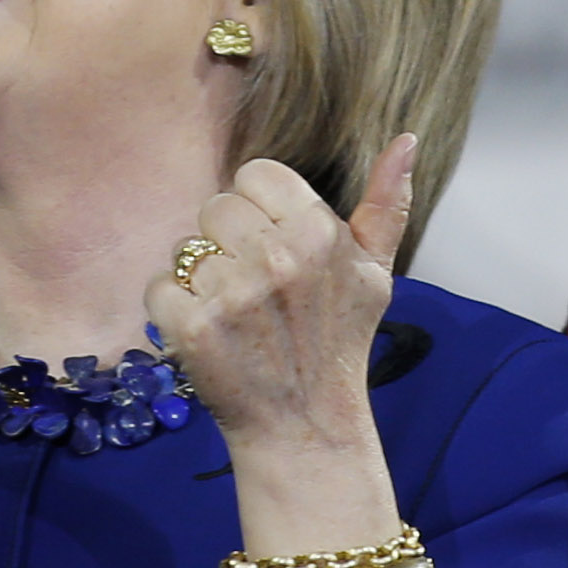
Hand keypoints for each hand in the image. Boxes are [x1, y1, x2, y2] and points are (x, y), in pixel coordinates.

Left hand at [142, 135, 417, 454]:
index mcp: (320, 232)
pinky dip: (174, 310)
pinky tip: (208, 334)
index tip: (274, 249)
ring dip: (202, 280)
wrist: (305, 427)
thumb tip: (407, 140)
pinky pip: (160, 287)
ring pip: (186, 248)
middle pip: (216, 207)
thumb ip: (387, 203)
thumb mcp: (376, 273)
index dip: (259, 210)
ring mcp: (233, 294)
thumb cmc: (337, 343)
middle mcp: (277, 257)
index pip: (255, 174)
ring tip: (236, 316)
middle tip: (256, 291)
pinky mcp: (193, 328)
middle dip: (229, 244)